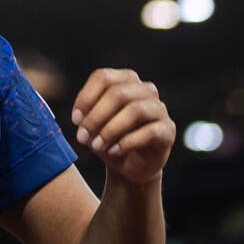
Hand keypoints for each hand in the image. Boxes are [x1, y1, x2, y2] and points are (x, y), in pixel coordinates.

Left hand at [71, 68, 175, 185]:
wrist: (129, 167)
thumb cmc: (108, 139)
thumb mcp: (92, 126)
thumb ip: (86, 117)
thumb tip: (80, 118)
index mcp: (125, 80)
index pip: (104, 77)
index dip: (86, 97)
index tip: (75, 119)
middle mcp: (145, 89)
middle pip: (118, 93)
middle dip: (96, 116)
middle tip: (82, 137)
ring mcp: (159, 108)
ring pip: (135, 110)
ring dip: (111, 129)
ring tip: (97, 146)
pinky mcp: (168, 129)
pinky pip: (149, 131)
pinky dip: (127, 142)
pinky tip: (114, 152)